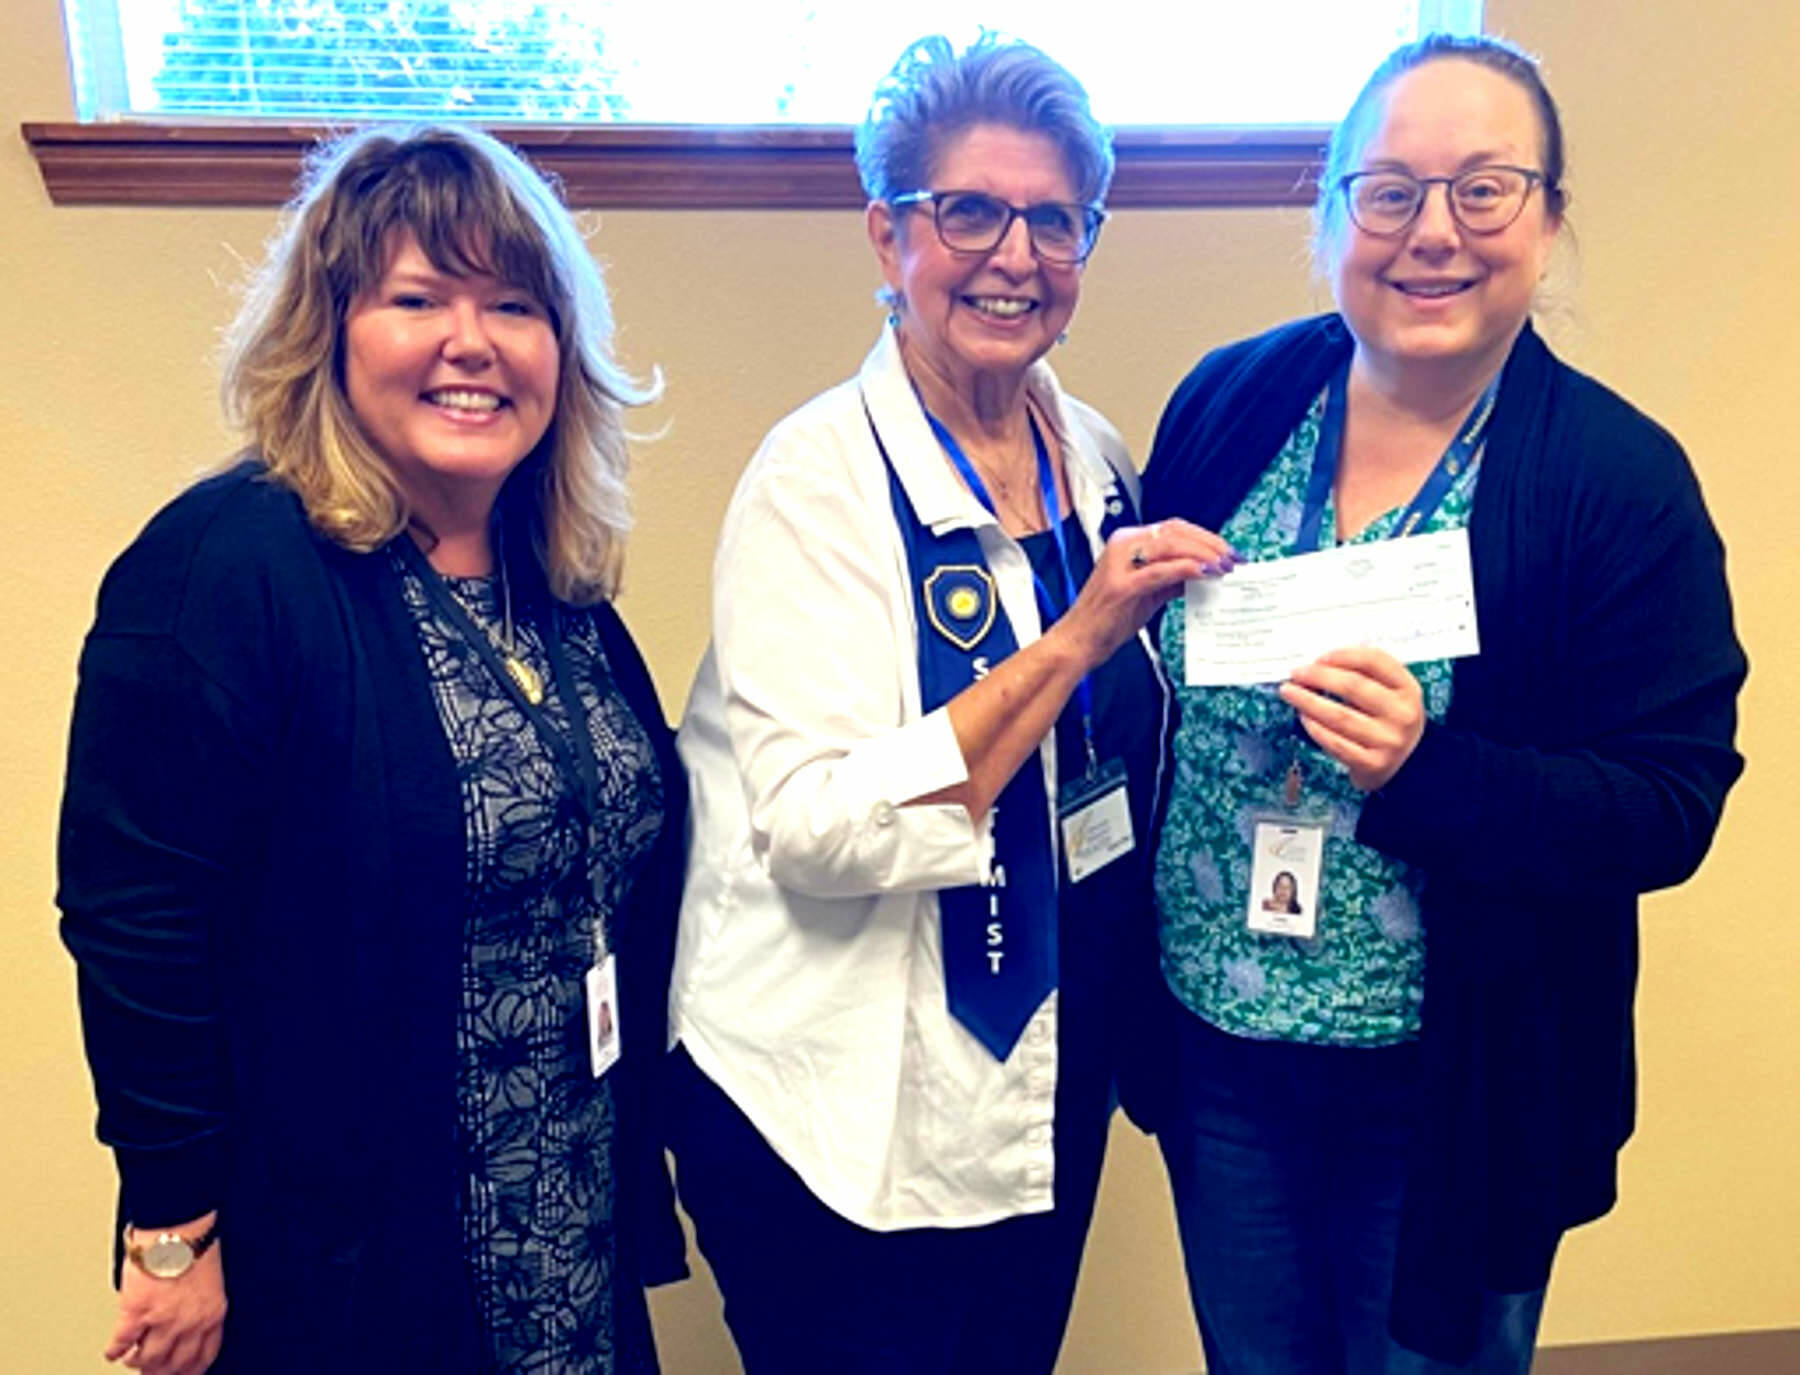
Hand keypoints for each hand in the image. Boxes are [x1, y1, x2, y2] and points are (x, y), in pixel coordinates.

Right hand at [107, 1223, 225, 1374]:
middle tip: (154, 1374)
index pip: (204, 1356)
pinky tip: (114, 1352)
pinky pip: (122, 1343)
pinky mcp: (135, 1313)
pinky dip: (115, 1351)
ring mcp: (161, 1320)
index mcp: (212, 1314)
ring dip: (138, 1364)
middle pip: (175, 1365)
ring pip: (148, 1360)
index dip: (192, 1371)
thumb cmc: (195, 1246)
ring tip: (133, 1361)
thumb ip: (201, 1309)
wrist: (177, 1229)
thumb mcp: (212, 1283)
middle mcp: (189, 1323)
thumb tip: (187, 1328)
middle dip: (163, 1373)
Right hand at [1055, 519, 1235, 670]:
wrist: (1079, 641)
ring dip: (1203, 554)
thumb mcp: (1147, 592)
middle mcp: (1122, 546)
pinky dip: (1185, 569)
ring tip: (1224, 567)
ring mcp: (1120, 564)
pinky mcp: (1122, 586)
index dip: (1206, 537)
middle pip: (1176, 532)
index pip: (1175, 528)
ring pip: (1170, 545)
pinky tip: (1205, 573)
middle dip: (1210, 543)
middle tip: (1234, 559)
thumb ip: (1173, 578)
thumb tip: (1206, 572)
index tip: (1229, 552)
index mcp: (1127, 542)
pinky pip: (1160, 571)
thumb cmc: (1109, 619)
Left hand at [1279, 646, 1423, 790]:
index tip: (1319, 657)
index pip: (1375, 662)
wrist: (1408, 761)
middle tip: (1296, 674)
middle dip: (1319, 677)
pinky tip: (1304, 718)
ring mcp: (1388, 741)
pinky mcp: (1372, 763)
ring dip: (1309, 702)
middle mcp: (1401, 714)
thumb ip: (1365, 674)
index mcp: (1408, 689)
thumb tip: (1320, 664)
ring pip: (1340, 716)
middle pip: (1354, 687)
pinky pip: (1336, 743)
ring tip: (1291, 693)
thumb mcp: (1391, 692)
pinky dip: (1315, 728)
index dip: (1344, 655)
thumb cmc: (1390, 718)